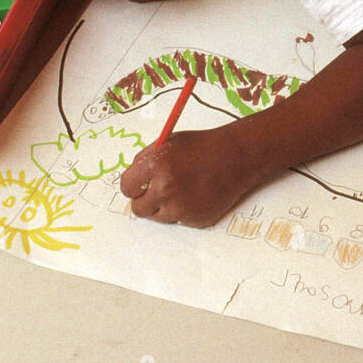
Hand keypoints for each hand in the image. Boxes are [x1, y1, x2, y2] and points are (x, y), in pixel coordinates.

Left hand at [119, 126, 262, 226]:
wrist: (236, 158)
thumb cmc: (202, 147)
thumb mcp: (168, 142)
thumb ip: (146, 159)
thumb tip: (132, 178)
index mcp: (155, 166)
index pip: (126, 187)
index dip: (133, 186)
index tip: (138, 185)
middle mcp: (165, 189)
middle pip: (138, 209)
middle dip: (145, 201)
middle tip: (157, 192)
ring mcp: (180, 207)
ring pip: (158, 216)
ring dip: (164, 206)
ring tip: (182, 190)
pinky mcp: (195, 220)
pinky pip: (179, 220)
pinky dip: (184, 211)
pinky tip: (196, 195)